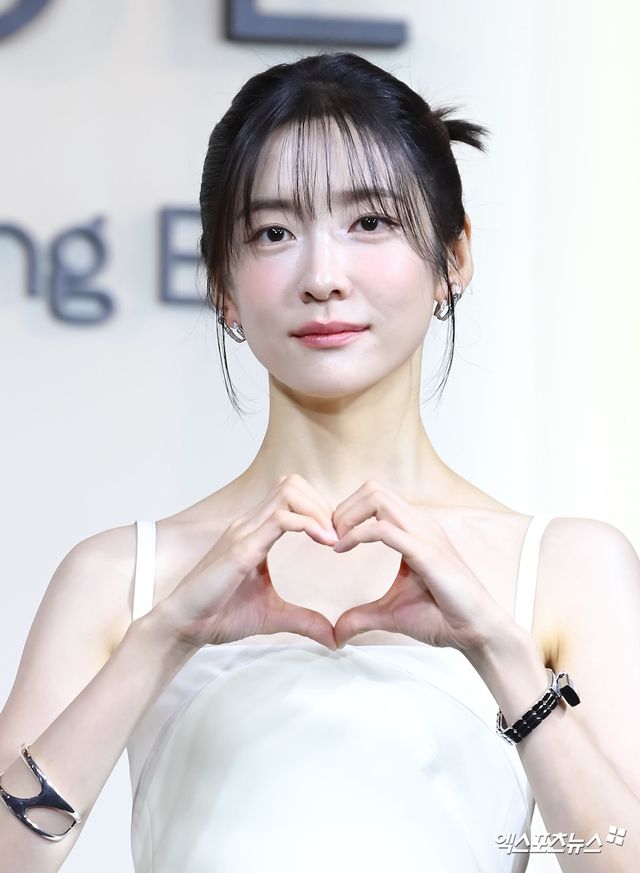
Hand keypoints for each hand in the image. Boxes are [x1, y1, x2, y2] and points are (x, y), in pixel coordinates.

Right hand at [156, 475, 338, 650]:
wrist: (185, 626)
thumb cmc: (220, 615)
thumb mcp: (273, 615)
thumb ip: (304, 620)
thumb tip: (333, 638)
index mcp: (255, 531)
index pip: (291, 494)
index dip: (319, 509)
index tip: (337, 539)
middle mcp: (249, 524)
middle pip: (292, 483)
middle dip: (322, 503)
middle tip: (337, 536)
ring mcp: (243, 533)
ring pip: (288, 492)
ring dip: (317, 510)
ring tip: (332, 539)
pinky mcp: (241, 550)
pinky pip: (280, 520)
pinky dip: (308, 525)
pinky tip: (324, 543)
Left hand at [330, 480, 508, 652]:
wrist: (477, 633)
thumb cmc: (443, 617)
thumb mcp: (390, 614)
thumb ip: (362, 616)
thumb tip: (337, 632)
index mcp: (413, 530)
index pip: (375, 498)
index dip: (346, 513)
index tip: (331, 540)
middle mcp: (419, 525)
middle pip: (373, 489)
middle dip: (343, 508)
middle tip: (329, 539)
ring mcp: (424, 535)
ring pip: (377, 498)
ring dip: (347, 516)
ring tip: (336, 543)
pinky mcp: (426, 553)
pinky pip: (384, 529)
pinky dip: (357, 534)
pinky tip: (343, 550)